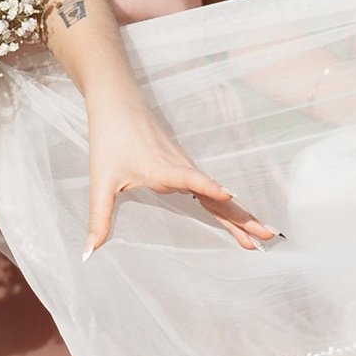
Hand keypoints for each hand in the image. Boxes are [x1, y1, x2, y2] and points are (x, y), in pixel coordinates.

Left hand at [84, 94, 276, 255]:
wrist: (118, 104)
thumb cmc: (109, 139)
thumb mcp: (100, 182)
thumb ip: (99, 218)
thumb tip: (90, 252)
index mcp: (160, 168)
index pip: (189, 179)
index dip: (208, 187)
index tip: (229, 196)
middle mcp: (180, 167)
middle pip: (217, 196)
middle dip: (242, 216)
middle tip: (265, 235)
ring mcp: (187, 166)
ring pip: (219, 195)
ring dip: (241, 214)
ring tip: (262, 234)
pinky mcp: (186, 166)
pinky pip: (212, 190)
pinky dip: (229, 206)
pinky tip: (239, 218)